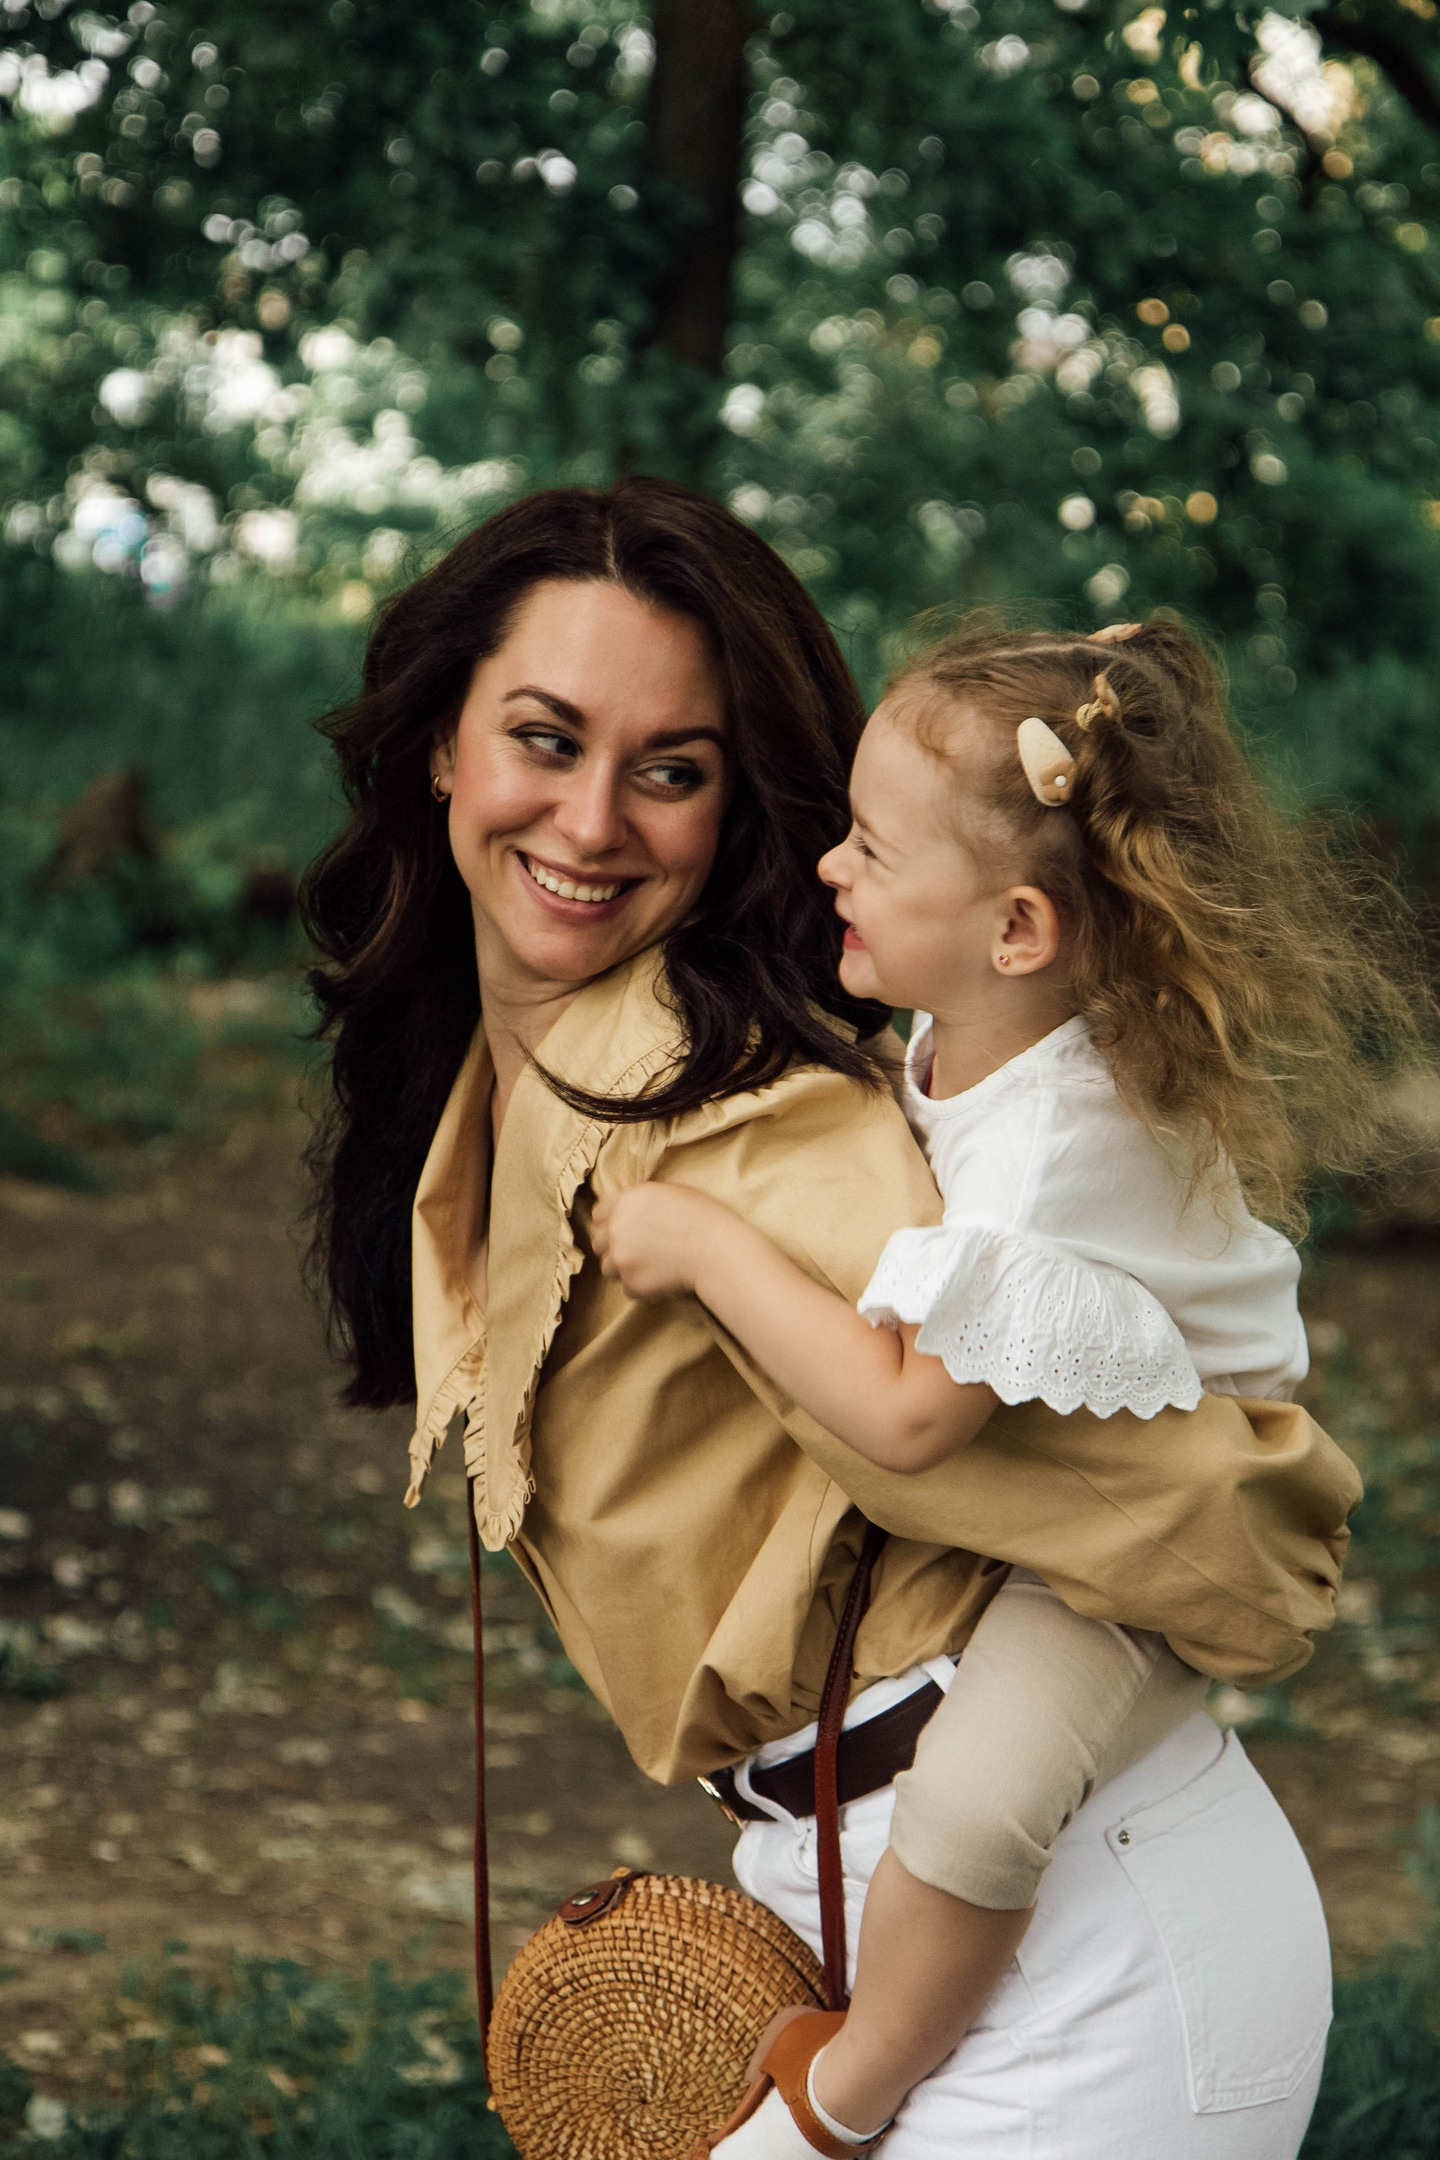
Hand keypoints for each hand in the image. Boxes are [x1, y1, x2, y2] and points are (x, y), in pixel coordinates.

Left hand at [591, 1182, 722, 1298]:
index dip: (611, 1220)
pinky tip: (661, 1279)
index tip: (624, 1227)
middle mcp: (617, 1229)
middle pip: (598, 1242)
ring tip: (650, 1266)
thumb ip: (641, 1202)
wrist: (717, 1250)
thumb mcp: (669, 1193)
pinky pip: (627, 1288)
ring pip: (608, 1267)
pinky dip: (641, 1287)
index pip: (599, 1212)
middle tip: (639, 1249)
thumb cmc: (703, 1217)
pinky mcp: (632, 1284)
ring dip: (624, 1268)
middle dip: (615, 1245)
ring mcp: (621, 1259)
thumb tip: (632, 1211)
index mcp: (626, 1202)